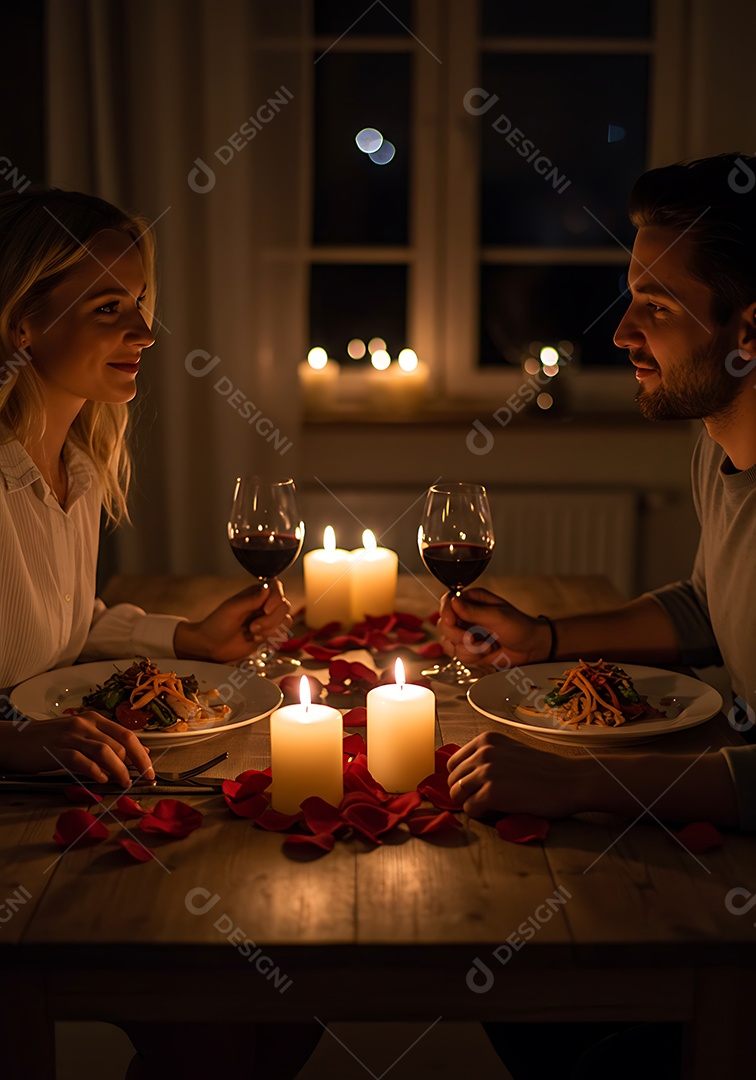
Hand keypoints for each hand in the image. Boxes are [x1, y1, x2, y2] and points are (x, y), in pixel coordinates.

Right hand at [1, 711, 153, 785]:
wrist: (15, 741)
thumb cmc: (49, 741)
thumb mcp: (80, 737)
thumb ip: (105, 743)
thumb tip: (134, 756)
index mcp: (94, 719)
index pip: (127, 734)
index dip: (142, 753)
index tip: (151, 769)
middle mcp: (84, 724)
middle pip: (120, 742)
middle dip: (135, 764)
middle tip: (142, 779)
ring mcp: (70, 735)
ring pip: (105, 751)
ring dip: (119, 769)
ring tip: (124, 782)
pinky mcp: (56, 749)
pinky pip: (81, 760)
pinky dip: (95, 772)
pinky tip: (100, 780)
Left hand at [173, 579, 291, 662]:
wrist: (211, 645)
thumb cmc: (217, 624)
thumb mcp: (232, 609)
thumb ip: (251, 599)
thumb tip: (267, 587)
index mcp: (256, 593)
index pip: (277, 588)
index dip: (276, 599)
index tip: (265, 610)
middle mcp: (265, 604)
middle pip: (284, 607)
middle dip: (270, 620)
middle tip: (252, 628)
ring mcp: (268, 620)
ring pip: (286, 622)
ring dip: (271, 631)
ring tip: (253, 634)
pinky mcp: (269, 634)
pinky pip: (283, 635)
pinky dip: (272, 639)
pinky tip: (257, 640)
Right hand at [438, 587, 550, 667]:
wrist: (531, 648)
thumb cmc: (520, 627)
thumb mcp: (498, 616)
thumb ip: (474, 611)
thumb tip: (454, 601)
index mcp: (472, 600)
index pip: (448, 601)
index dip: (446, 612)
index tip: (452, 622)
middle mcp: (466, 615)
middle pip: (444, 624)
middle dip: (459, 636)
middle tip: (474, 639)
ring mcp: (466, 633)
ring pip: (449, 642)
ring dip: (469, 649)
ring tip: (487, 646)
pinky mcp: (469, 648)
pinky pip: (458, 655)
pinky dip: (472, 657)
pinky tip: (486, 653)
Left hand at [447, 731, 579, 818]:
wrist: (570, 780)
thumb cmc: (544, 770)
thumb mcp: (510, 751)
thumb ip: (488, 757)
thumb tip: (465, 775)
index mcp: (486, 739)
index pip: (454, 763)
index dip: (463, 778)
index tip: (476, 787)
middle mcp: (483, 752)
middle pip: (452, 780)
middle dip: (465, 793)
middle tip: (484, 800)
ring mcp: (487, 771)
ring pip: (457, 795)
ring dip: (471, 804)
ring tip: (491, 806)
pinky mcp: (492, 792)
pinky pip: (470, 809)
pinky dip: (480, 814)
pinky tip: (497, 811)